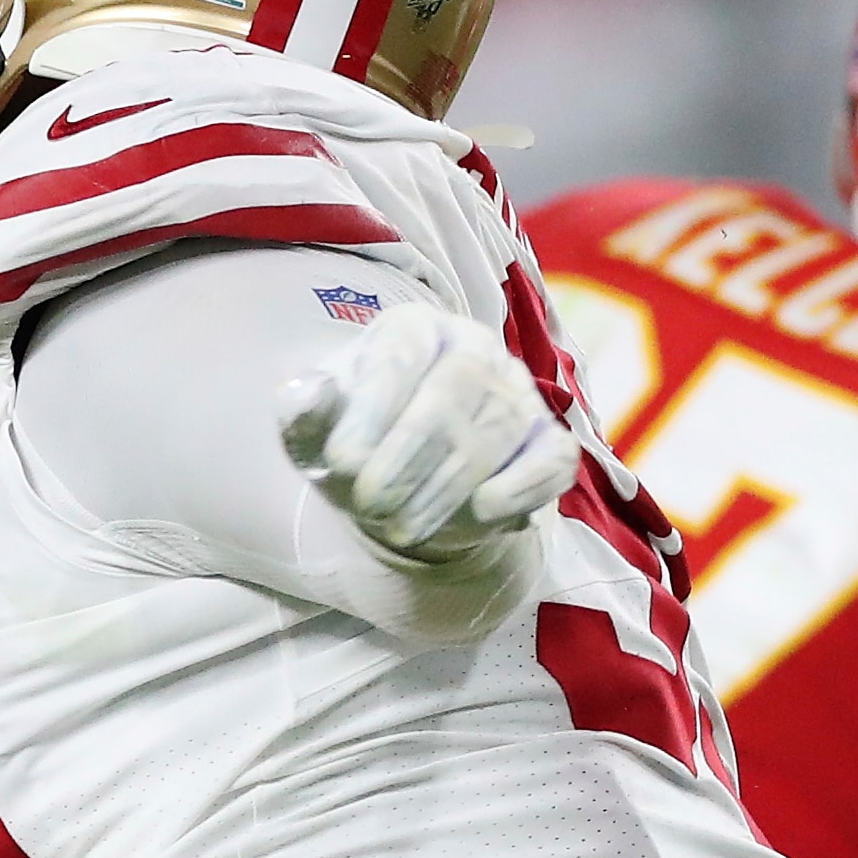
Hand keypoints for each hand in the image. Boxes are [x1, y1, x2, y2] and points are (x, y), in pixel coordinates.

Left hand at [276, 301, 574, 558]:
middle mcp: (473, 349)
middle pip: (454, 391)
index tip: (342, 462)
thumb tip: (307, 390)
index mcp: (412, 330)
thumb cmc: (356, 446)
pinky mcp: (548, 442)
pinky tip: (484, 512)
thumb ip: (305, 411)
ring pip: (499, 427)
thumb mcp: (315, 434)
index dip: (373, 409)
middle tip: (371, 505)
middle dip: (409, 455)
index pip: (401, 354)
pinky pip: (553, 458)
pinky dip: (523, 485)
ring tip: (402, 527)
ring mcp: (517, 394)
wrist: (402, 489)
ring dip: (448, 484)